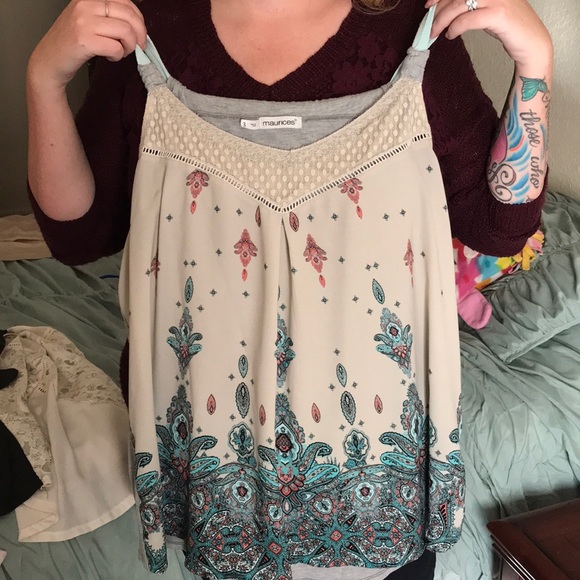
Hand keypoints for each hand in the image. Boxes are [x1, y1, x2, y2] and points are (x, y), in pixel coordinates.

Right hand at [28, 0, 146, 89]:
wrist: (49, 59)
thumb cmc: (72, 41)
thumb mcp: (88, 18)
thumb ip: (109, 15)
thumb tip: (137, 24)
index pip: (125, 2)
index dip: (139, 20)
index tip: (140, 34)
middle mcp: (85, 4)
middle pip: (129, 16)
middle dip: (139, 35)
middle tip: (137, 47)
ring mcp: (84, 21)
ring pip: (126, 32)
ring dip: (128, 47)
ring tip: (119, 51)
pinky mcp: (84, 40)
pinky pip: (116, 48)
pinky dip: (118, 56)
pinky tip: (109, 57)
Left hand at [427, 0, 552, 72]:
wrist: (532, 41)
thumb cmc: (508, 26)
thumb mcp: (486, 9)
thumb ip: (470, 5)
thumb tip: (445, 10)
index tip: (428, 5)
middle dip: (439, 9)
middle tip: (429, 25)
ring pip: (460, 5)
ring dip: (442, 20)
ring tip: (436, 33)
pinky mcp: (499, 14)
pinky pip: (468, 19)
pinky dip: (455, 28)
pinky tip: (451, 35)